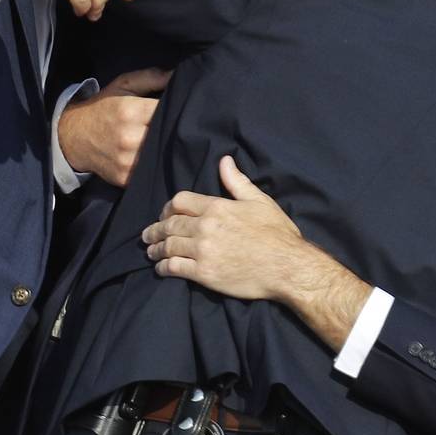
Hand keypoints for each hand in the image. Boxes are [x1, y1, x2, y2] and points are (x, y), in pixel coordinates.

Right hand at [58, 67, 171, 186]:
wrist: (73, 136)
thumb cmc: (102, 108)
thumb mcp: (123, 85)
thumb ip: (151, 77)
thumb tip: (178, 75)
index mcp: (130, 112)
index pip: (166, 111)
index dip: (177, 109)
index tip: (179, 108)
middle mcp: (129, 138)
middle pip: (166, 135)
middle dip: (172, 128)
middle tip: (173, 124)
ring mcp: (126, 161)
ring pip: (160, 155)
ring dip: (164, 147)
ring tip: (162, 139)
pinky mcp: (124, 178)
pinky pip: (149, 171)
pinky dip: (153, 163)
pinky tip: (151, 154)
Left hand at [143, 155, 311, 299]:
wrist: (287, 267)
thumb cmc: (277, 234)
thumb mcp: (259, 201)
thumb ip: (237, 182)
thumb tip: (225, 160)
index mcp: (217, 207)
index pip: (180, 201)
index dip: (167, 208)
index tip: (164, 214)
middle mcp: (205, 227)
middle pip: (169, 224)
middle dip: (155, 229)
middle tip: (148, 235)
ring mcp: (203, 251)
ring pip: (168, 246)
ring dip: (156, 249)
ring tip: (151, 252)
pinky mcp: (204, 274)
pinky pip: (174, 268)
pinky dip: (163, 268)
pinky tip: (161, 269)